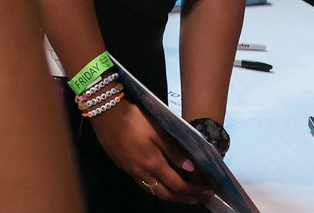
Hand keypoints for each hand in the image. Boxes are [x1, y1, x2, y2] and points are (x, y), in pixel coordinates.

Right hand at [88, 103, 213, 204]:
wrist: (105, 114)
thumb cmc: (133, 119)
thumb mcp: (156, 131)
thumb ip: (173, 151)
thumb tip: (191, 168)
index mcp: (153, 164)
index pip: (178, 185)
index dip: (194, 190)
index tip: (208, 191)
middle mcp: (143, 173)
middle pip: (167, 195)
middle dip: (186, 198)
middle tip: (201, 198)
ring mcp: (133, 173)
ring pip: (156, 192)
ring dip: (173, 197)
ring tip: (186, 195)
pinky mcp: (126, 169)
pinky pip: (146, 186)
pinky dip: (160, 190)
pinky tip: (164, 185)